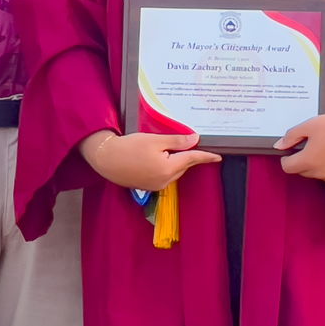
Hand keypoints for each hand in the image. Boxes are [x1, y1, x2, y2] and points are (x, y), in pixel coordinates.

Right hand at [83, 131, 220, 191]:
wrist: (106, 159)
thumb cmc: (129, 147)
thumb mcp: (155, 140)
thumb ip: (177, 141)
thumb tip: (195, 139)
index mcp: (168, 169)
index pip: (191, 160)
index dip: (205, 156)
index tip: (218, 157)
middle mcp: (164, 181)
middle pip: (182, 166)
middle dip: (188, 156)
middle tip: (192, 144)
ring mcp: (155, 186)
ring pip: (174, 171)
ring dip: (177, 161)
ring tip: (172, 148)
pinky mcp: (147, 186)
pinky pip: (164, 175)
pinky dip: (167, 166)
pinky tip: (160, 157)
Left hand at [276, 114, 324, 184]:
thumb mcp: (310, 125)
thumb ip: (291, 136)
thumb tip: (279, 146)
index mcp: (308, 161)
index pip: (287, 167)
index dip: (288, 157)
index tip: (294, 149)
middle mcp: (319, 174)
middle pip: (302, 170)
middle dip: (304, 159)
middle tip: (315, 143)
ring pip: (316, 174)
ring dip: (317, 164)